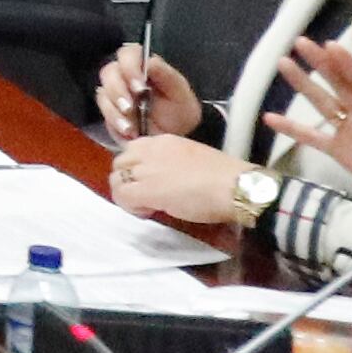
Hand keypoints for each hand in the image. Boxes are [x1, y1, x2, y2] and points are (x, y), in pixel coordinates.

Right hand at [95, 43, 197, 144]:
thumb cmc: (179, 112)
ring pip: (103, 94)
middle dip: (118, 91)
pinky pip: (104, 114)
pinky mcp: (109, 111)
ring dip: (115, 110)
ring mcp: (114, 93)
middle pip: (109, 72)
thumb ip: (167, 75)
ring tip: (131, 126)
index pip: (128, 54)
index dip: (129, 67)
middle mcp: (125, 76)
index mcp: (143, 65)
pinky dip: (115, 123)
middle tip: (130, 107)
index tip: (139, 86)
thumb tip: (150, 62)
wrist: (174, 137)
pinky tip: (129, 131)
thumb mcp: (180, 93)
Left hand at [103, 135, 249, 226]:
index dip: (136, 168)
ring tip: (146, 206)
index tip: (149, 181)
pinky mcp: (146, 189)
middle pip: (120, 162)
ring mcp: (146, 169)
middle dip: (127, 180)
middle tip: (144, 196)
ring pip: (116, 179)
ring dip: (126, 194)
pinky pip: (122, 196)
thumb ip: (171, 164)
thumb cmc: (222, 177)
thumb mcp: (191, 159)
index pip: (133, 149)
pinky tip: (148, 212)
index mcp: (164, 140)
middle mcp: (151, 150)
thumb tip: (163, 179)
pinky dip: (130, 206)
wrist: (234, 187)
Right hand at [270, 40, 351, 225]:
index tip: (330, 46)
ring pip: (322, 102)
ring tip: (283, 64)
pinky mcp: (340, 151)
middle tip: (300, 42)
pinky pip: (312, 137)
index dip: (348, 64)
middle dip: (320, 63)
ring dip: (303, 84)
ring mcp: (351, 130)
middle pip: (338, 83)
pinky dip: (292, 128)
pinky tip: (271, 118)